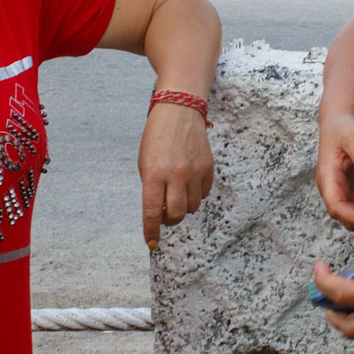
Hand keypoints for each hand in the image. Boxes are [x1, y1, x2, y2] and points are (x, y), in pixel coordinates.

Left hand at [138, 102, 213, 247]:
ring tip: (176, 194)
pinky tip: (188, 183)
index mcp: (154, 174)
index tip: (151, 242)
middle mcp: (176, 175)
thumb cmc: (156, 138)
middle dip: (169, 220)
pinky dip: (195, 195)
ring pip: (192, 207)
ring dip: (183, 207)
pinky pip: (203, 194)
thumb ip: (151, 188)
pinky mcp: (208, 169)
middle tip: (164, 214)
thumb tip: (157, 213)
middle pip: (176, 215)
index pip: (152, 212)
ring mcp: (194, 172)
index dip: (151, 231)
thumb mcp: (145, 163)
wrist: (179, 111)